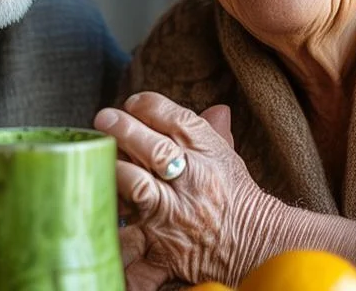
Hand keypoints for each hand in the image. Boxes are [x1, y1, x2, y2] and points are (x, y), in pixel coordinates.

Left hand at [95, 92, 274, 289]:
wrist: (257, 245)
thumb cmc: (235, 196)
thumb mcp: (226, 156)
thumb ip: (210, 130)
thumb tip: (217, 108)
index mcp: (206, 152)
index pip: (173, 117)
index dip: (146, 105)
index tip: (130, 104)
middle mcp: (190, 180)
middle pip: (153, 149)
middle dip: (124, 130)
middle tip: (103, 119)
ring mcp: (174, 217)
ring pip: (138, 190)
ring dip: (116, 174)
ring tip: (97, 162)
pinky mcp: (163, 251)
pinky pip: (135, 251)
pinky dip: (116, 244)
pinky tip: (98, 224)